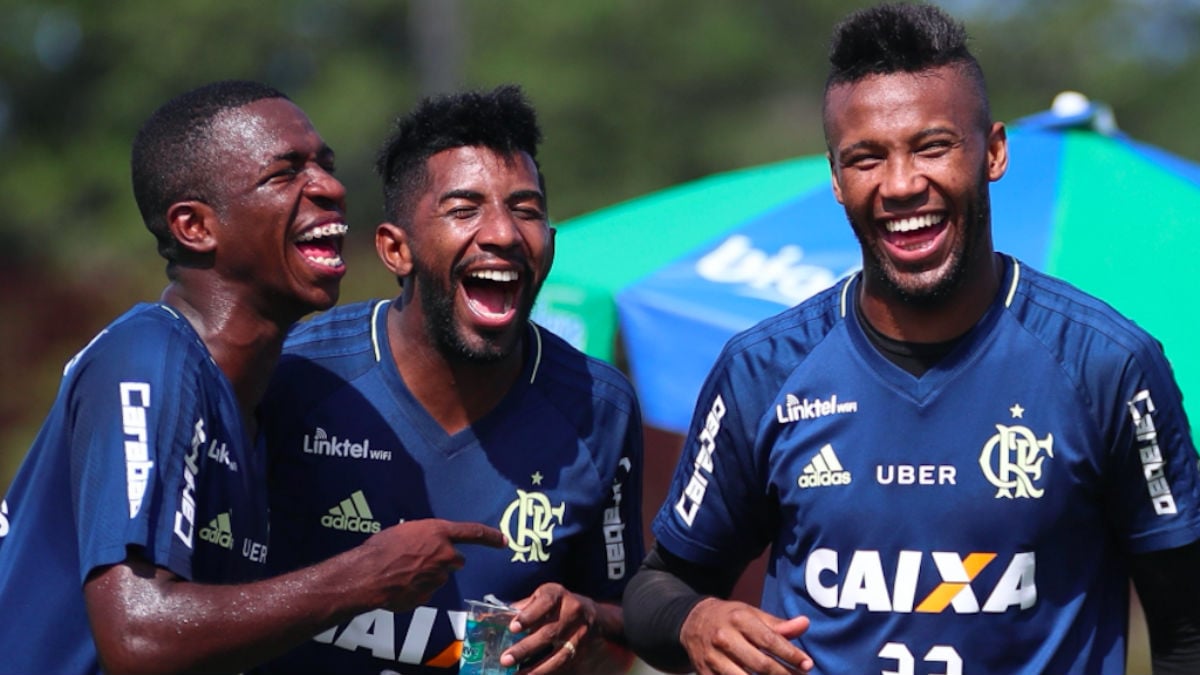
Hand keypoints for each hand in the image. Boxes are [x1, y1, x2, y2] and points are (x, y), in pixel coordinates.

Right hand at [358, 518, 504, 611]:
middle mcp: (444, 554)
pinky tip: (399, 584)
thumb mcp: (405, 531)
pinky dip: (416, 589)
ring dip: (427, 575)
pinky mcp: (428, 596)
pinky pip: (426, 591)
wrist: (367, 574)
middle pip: (456, 559)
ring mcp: (438, 578)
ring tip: (402, 571)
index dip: (490, 536)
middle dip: (444, 560)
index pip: (473, 532)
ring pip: (439, 576)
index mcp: (439, 533)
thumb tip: (426, 543)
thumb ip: (423, 537)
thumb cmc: (381, 547)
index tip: (504, 540)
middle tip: (422, 559)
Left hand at [498, 583, 607, 674]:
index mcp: (558, 594)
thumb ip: (524, 606)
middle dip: (526, 648)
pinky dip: (548, 672)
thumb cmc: (558, 603)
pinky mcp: (582, 648)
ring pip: (559, 653)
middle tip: (506, 659)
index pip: (545, 602)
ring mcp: (580, 632)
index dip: (529, 615)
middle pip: (549, 632)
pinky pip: (565, 663)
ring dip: (537, 668)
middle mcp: (572, 611)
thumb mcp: (543, 596)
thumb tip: (492, 616)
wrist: (593, 614)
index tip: (513, 627)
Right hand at [679, 597, 812, 674]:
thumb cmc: (730, 618)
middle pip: (760, 664)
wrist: (692, 622)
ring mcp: (713, 657)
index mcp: (738, 619)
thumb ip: (778, 624)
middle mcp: (724, 637)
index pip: (770, 640)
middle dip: (784, 674)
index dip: (791, 654)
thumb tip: (805, 624)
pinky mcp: (705, 672)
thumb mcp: (752, 614)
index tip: (807, 664)